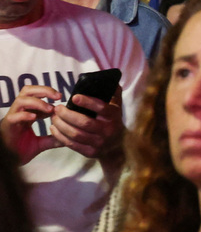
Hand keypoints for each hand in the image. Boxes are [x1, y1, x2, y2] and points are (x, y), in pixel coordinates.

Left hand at [0, 85, 121, 164]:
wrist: (116, 146)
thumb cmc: (112, 121)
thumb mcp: (117, 107)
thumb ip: (113, 93)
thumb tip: (111, 79)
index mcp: (114, 117)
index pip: (101, 108)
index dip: (87, 102)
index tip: (74, 97)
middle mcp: (107, 130)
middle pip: (84, 122)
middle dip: (67, 115)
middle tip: (57, 108)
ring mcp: (99, 143)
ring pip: (75, 134)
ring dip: (61, 125)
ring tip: (53, 117)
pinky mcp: (90, 152)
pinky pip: (72, 144)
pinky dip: (60, 136)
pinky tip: (54, 128)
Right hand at [1, 84, 59, 163]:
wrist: (6, 162)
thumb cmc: (19, 151)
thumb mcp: (40, 144)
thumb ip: (52, 139)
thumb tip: (68, 139)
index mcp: (26, 113)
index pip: (35, 95)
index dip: (49, 95)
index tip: (62, 101)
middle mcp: (18, 112)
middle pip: (27, 91)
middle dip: (44, 90)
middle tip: (58, 96)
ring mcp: (12, 118)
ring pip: (21, 100)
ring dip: (37, 102)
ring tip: (49, 109)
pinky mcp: (7, 127)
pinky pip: (14, 117)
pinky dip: (25, 115)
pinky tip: (34, 117)